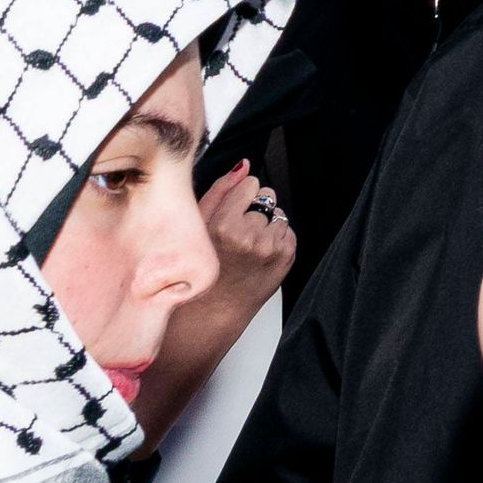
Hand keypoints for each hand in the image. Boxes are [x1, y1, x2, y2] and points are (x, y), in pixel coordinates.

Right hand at [140, 165, 298, 438]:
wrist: (208, 316)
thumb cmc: (195, 273)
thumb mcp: (195, 229)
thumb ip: (218, 192)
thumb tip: (243, 165)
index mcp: (225, 226)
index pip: (250, 184)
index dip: (240, 196)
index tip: (231, 209)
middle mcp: (251, 236)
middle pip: (266, 197)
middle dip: (253, 209)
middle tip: (235, 233)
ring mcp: (271, 250)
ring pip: (278, 214)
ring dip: (266, 224)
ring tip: (245, 247)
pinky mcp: (285, 260)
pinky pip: (287, 233)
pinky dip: (275, 239)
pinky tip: (256, 256)